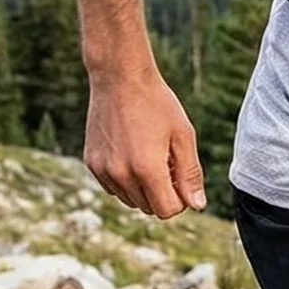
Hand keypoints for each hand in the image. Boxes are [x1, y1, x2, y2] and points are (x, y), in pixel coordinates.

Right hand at [82, 66, 206, 218]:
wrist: (120, 77)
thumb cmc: (156, 103)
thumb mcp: (182, 135)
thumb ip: (190, 174)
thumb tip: (197, 205)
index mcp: (146, 169)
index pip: (166, 211)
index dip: (180, 199)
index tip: (181, 176)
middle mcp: (121, 174)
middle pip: (149, 208)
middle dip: (162, 193)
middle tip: (167, 161)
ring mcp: (103, 170)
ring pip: (130, 200)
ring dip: (143, 188)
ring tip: (149, 155)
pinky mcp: (92, 163)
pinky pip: (113, 187)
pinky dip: (125, 179)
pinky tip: (131, 152)